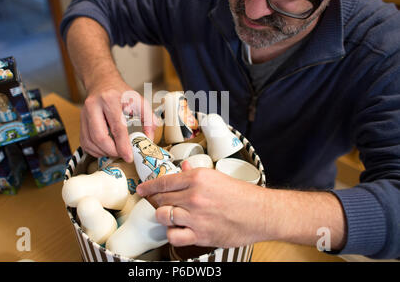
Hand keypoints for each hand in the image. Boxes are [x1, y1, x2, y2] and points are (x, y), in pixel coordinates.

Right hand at [80, 78, 156, 162]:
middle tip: (121, 155)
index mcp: (110, 100)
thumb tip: (149, 138)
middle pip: (99, 137)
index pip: (117, 127)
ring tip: (114, 152)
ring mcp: (84, 114)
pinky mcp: (80, 121)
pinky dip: (94, 150)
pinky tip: (104, 149)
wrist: (102, 82)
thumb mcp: (139, 101)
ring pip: (90, 142)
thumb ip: (148, 118)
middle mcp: (94, 106)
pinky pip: (84, 142)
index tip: (129, 156)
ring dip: (103, 152)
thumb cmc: (121, 93)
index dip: (123, 145)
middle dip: (111, 151)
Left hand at [136, 161, 267, 247]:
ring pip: (163, 215)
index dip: (149, 186)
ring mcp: (195, 216)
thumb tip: (181, 167)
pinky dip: (173, 233)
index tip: (142, 189)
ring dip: (164, 216)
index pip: (164, 181)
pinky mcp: (200, 234)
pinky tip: (178, 230)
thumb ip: (195, 173)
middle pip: (161, 198)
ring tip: (170, 216)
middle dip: (156, 201)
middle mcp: (193, 195)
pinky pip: (173, 235)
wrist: (261, 213)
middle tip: (159, 203)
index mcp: (197, 177)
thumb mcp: (217, 177)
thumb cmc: (242, 195)